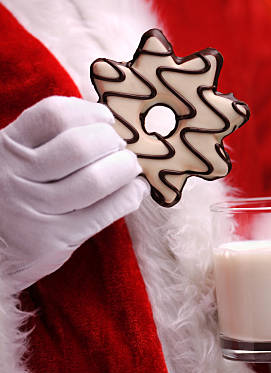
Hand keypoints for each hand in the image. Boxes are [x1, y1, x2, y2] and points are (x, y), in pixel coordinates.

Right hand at [0, 96, 147, 291]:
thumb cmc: (8, 198)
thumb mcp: (10, 162)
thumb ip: (42, 141)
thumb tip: (101, 120)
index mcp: (5, 149)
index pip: (53, 116)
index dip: (89, 112)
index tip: (105, 119)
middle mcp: (16, 177)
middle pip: (79, 146)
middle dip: (111, 141)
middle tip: (119, 147)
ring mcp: (35, 210)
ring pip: (96, 180)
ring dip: (125, 168)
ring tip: (129, 167)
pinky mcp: (56, 238)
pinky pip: (107, 211)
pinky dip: (130, 196)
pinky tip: (135, 190)